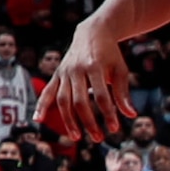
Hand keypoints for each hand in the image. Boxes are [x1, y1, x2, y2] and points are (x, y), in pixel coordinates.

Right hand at [39, 21, 126, 135]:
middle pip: (80, 101)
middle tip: (98, 138)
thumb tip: (131, 114)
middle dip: (89, 121)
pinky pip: (48, 91)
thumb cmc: (110, 54)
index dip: (108, 114)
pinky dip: (41, 105)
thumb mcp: (120, 69)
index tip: (114, 128)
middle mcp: (76, 69)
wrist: (93, 32)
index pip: (101, 96)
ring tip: (77, 137)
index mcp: (95, 66)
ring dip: (69, 120)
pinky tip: (38, 119)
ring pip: (63, 100)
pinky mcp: (57, 74)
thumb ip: (123, 92)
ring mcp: (64, 71)